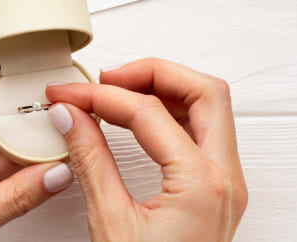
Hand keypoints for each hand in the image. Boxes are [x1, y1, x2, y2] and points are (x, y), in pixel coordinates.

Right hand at [46, 58, 247, 241]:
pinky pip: (205, 130)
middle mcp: (224, 177)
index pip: (148, 112)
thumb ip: (90, 160)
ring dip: (165, 89)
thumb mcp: (110, 223)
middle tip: (106, 80)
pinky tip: (139, 117)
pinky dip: (172, 112)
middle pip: (204, 91)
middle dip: (152, 73)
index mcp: (200, 184)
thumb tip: (71, 115)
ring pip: (210, 106)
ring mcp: (227, 182)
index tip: (69, 95)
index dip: (101, 96)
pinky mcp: (218, 189)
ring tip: (118, 93)